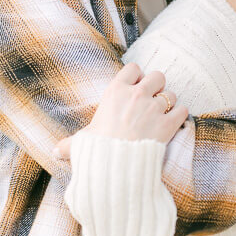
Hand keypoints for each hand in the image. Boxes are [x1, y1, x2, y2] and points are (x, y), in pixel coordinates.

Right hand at [54, 63, 187, 160]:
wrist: (116, 167)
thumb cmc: (96, 151)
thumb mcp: (79, 144)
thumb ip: (68, 144)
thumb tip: (53, 151)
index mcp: (115, 92)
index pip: (133, 68)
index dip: (137, 76)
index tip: (135, 87)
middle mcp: (137, 95)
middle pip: (158, 76)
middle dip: (156, 86)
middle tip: (152, 100)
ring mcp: (154, 108)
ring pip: (171, 93)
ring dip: (168, 102)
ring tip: (162, 114)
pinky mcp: (168, 124)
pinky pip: (182, 110)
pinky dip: (180, 115)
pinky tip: (174, 122)